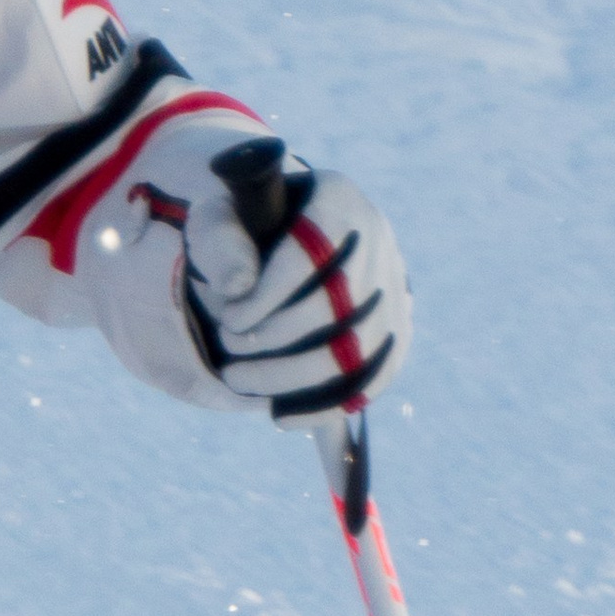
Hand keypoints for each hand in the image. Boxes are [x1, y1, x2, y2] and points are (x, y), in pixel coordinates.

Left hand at [173, 134, 409, 418]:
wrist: (276, 238)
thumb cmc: (243, 228)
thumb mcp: (218, 219)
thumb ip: (219, 243)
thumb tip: (240, 289)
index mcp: (335, 198)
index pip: (310, 253)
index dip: (266, 297)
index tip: (228, 319)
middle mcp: (376, 238)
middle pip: (337, 306)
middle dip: (272, 339)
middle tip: (227, 350)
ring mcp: (394, 285)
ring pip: (357, 349)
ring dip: (292, 377)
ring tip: (239, 381)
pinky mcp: (397, 328)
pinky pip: (375, 377)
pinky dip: (328, 405)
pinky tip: (282, 416)